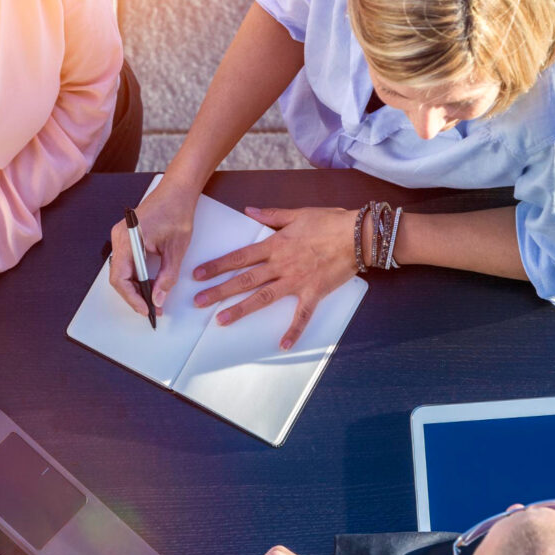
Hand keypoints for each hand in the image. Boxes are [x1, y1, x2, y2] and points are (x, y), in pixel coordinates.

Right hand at [109, 177, 199, 314]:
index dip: (132, 297)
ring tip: (154, 298)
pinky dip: (137, 275)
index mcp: (127, 239)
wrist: (177, 191)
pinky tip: (151, 282)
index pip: (120, 278)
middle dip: (134, 295)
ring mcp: (121, 237)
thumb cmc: (176, 211)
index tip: (146, 309)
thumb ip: (166, 277)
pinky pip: (127, 262)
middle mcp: (119, 238)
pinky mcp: (127, 238)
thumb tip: (159, 299)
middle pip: (118, 277)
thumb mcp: (176, 250)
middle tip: (152, 308)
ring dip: (136, 286)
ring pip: (122, 271)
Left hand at [193, 206, 358, 349]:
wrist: (357, 234)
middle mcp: (281, 265)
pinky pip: (301, 315)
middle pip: (244, 279)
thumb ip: (270, 215)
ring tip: (221, 320)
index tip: (197, 274)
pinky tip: (283, 344)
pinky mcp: (314, 292)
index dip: (217, 266)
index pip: (239, 257)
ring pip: (263, 297)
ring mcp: (296, 280)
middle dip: (219, 290)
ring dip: (241, 309)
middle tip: (198, 301)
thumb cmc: (329, 221)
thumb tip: (249, 210)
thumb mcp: (297, 213)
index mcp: (275, 245)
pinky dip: (293, 330)